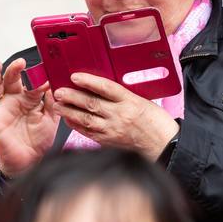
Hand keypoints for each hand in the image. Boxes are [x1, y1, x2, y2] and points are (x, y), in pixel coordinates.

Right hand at [0, 59, 59, 175]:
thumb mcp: (51, 120)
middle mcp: (14, 99)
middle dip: (14, 69)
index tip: (45, 73)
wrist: (30, 161)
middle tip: (21, 62)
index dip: (38, 78)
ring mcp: (2, 108)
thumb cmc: (39, 140)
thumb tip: (52, 85)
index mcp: (29, 98)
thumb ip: (51, 103)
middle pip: (11, 79)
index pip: (32, 82)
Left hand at [52, 72, 179, 159]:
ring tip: (58, 105)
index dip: (88, 81)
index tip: (75, 76)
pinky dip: (76, 126)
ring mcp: (113, 130)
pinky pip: (89, 133)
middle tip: (59, 92)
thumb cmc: (156, 123)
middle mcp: (120, 115)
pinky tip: (68, 120)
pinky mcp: (109, 142)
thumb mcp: (143, 102)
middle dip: (72, 97)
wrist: (165, 145)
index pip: (105, 88)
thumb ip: (123, 96)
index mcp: (130, 102)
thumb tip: (103, 89)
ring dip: (69, 112)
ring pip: (86, 119)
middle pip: (91, 103)